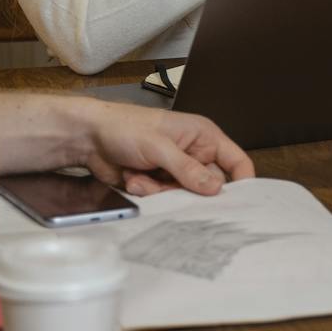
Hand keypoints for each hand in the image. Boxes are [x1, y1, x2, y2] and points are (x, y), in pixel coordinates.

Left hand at [81, 103, 255, 196]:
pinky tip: (133, 177)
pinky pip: (164, 199)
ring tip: (142, 176)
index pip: (235, 161)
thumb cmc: (125, 127)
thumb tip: (216, 188)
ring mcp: (175, 170)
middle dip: (187, 190)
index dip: (242, 181)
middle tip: (169, 185)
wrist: (89, 138)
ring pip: (184, 196)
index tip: (240, 203)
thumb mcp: (159, 147)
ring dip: (161, 191)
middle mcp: (193, 153)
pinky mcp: (158, 183)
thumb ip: (188, 169)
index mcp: (202, 136)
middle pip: (209, 186)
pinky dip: (147, 192)